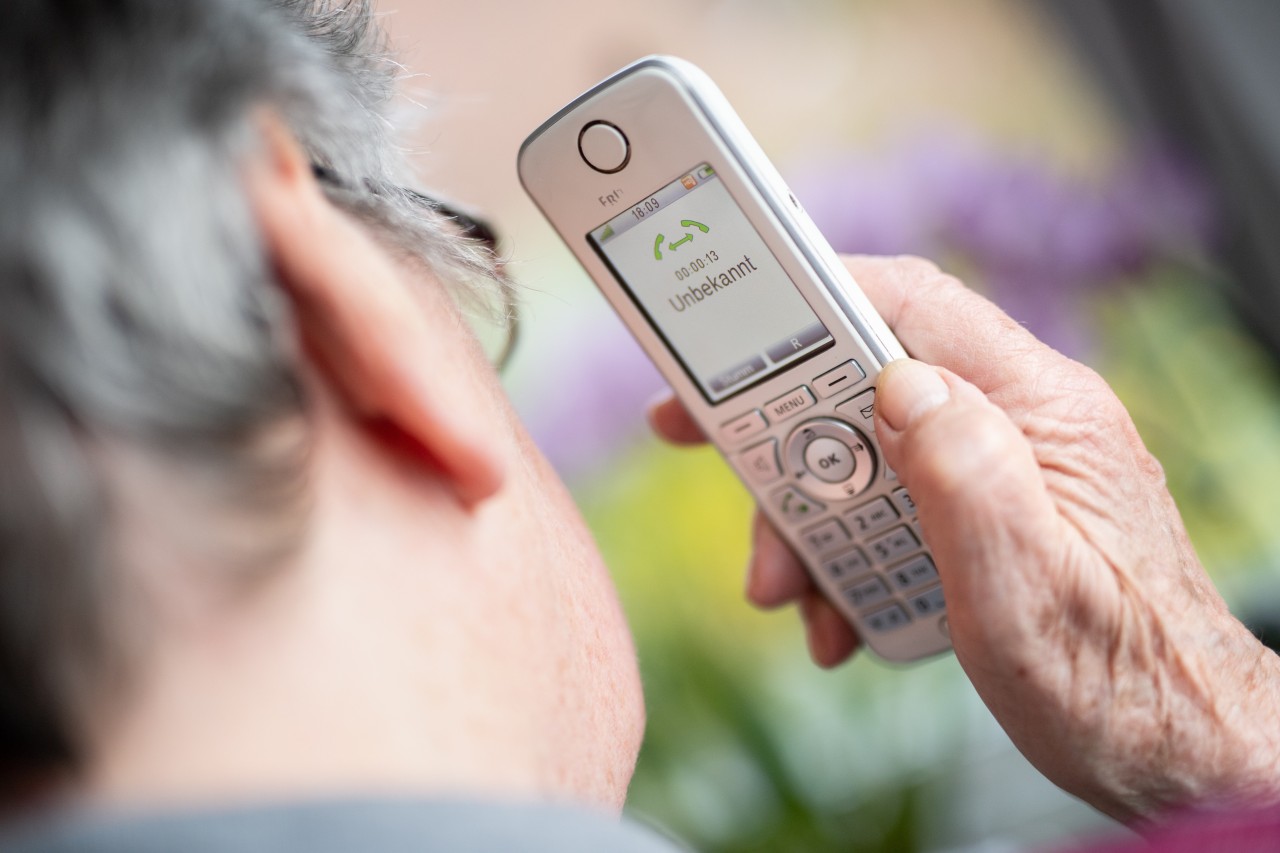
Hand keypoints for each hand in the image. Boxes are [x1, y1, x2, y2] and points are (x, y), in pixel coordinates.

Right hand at [648, 255, 1279, 821]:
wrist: (1175, 753)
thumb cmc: (1116, 683)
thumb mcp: (1025, 586)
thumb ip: (964, 472)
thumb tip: (899, 385)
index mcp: (1040, 409)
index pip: (913, 305)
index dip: (810, 302)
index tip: (729, 334)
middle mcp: (1023, 421)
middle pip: (872, 384)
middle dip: (791, 436)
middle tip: (718, 461)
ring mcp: (1006, 467)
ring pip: (872, 452)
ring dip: (813, 515)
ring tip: (789, 591)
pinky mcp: (989, 513)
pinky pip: (894, 505)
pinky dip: (849, 554)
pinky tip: (839, 616)